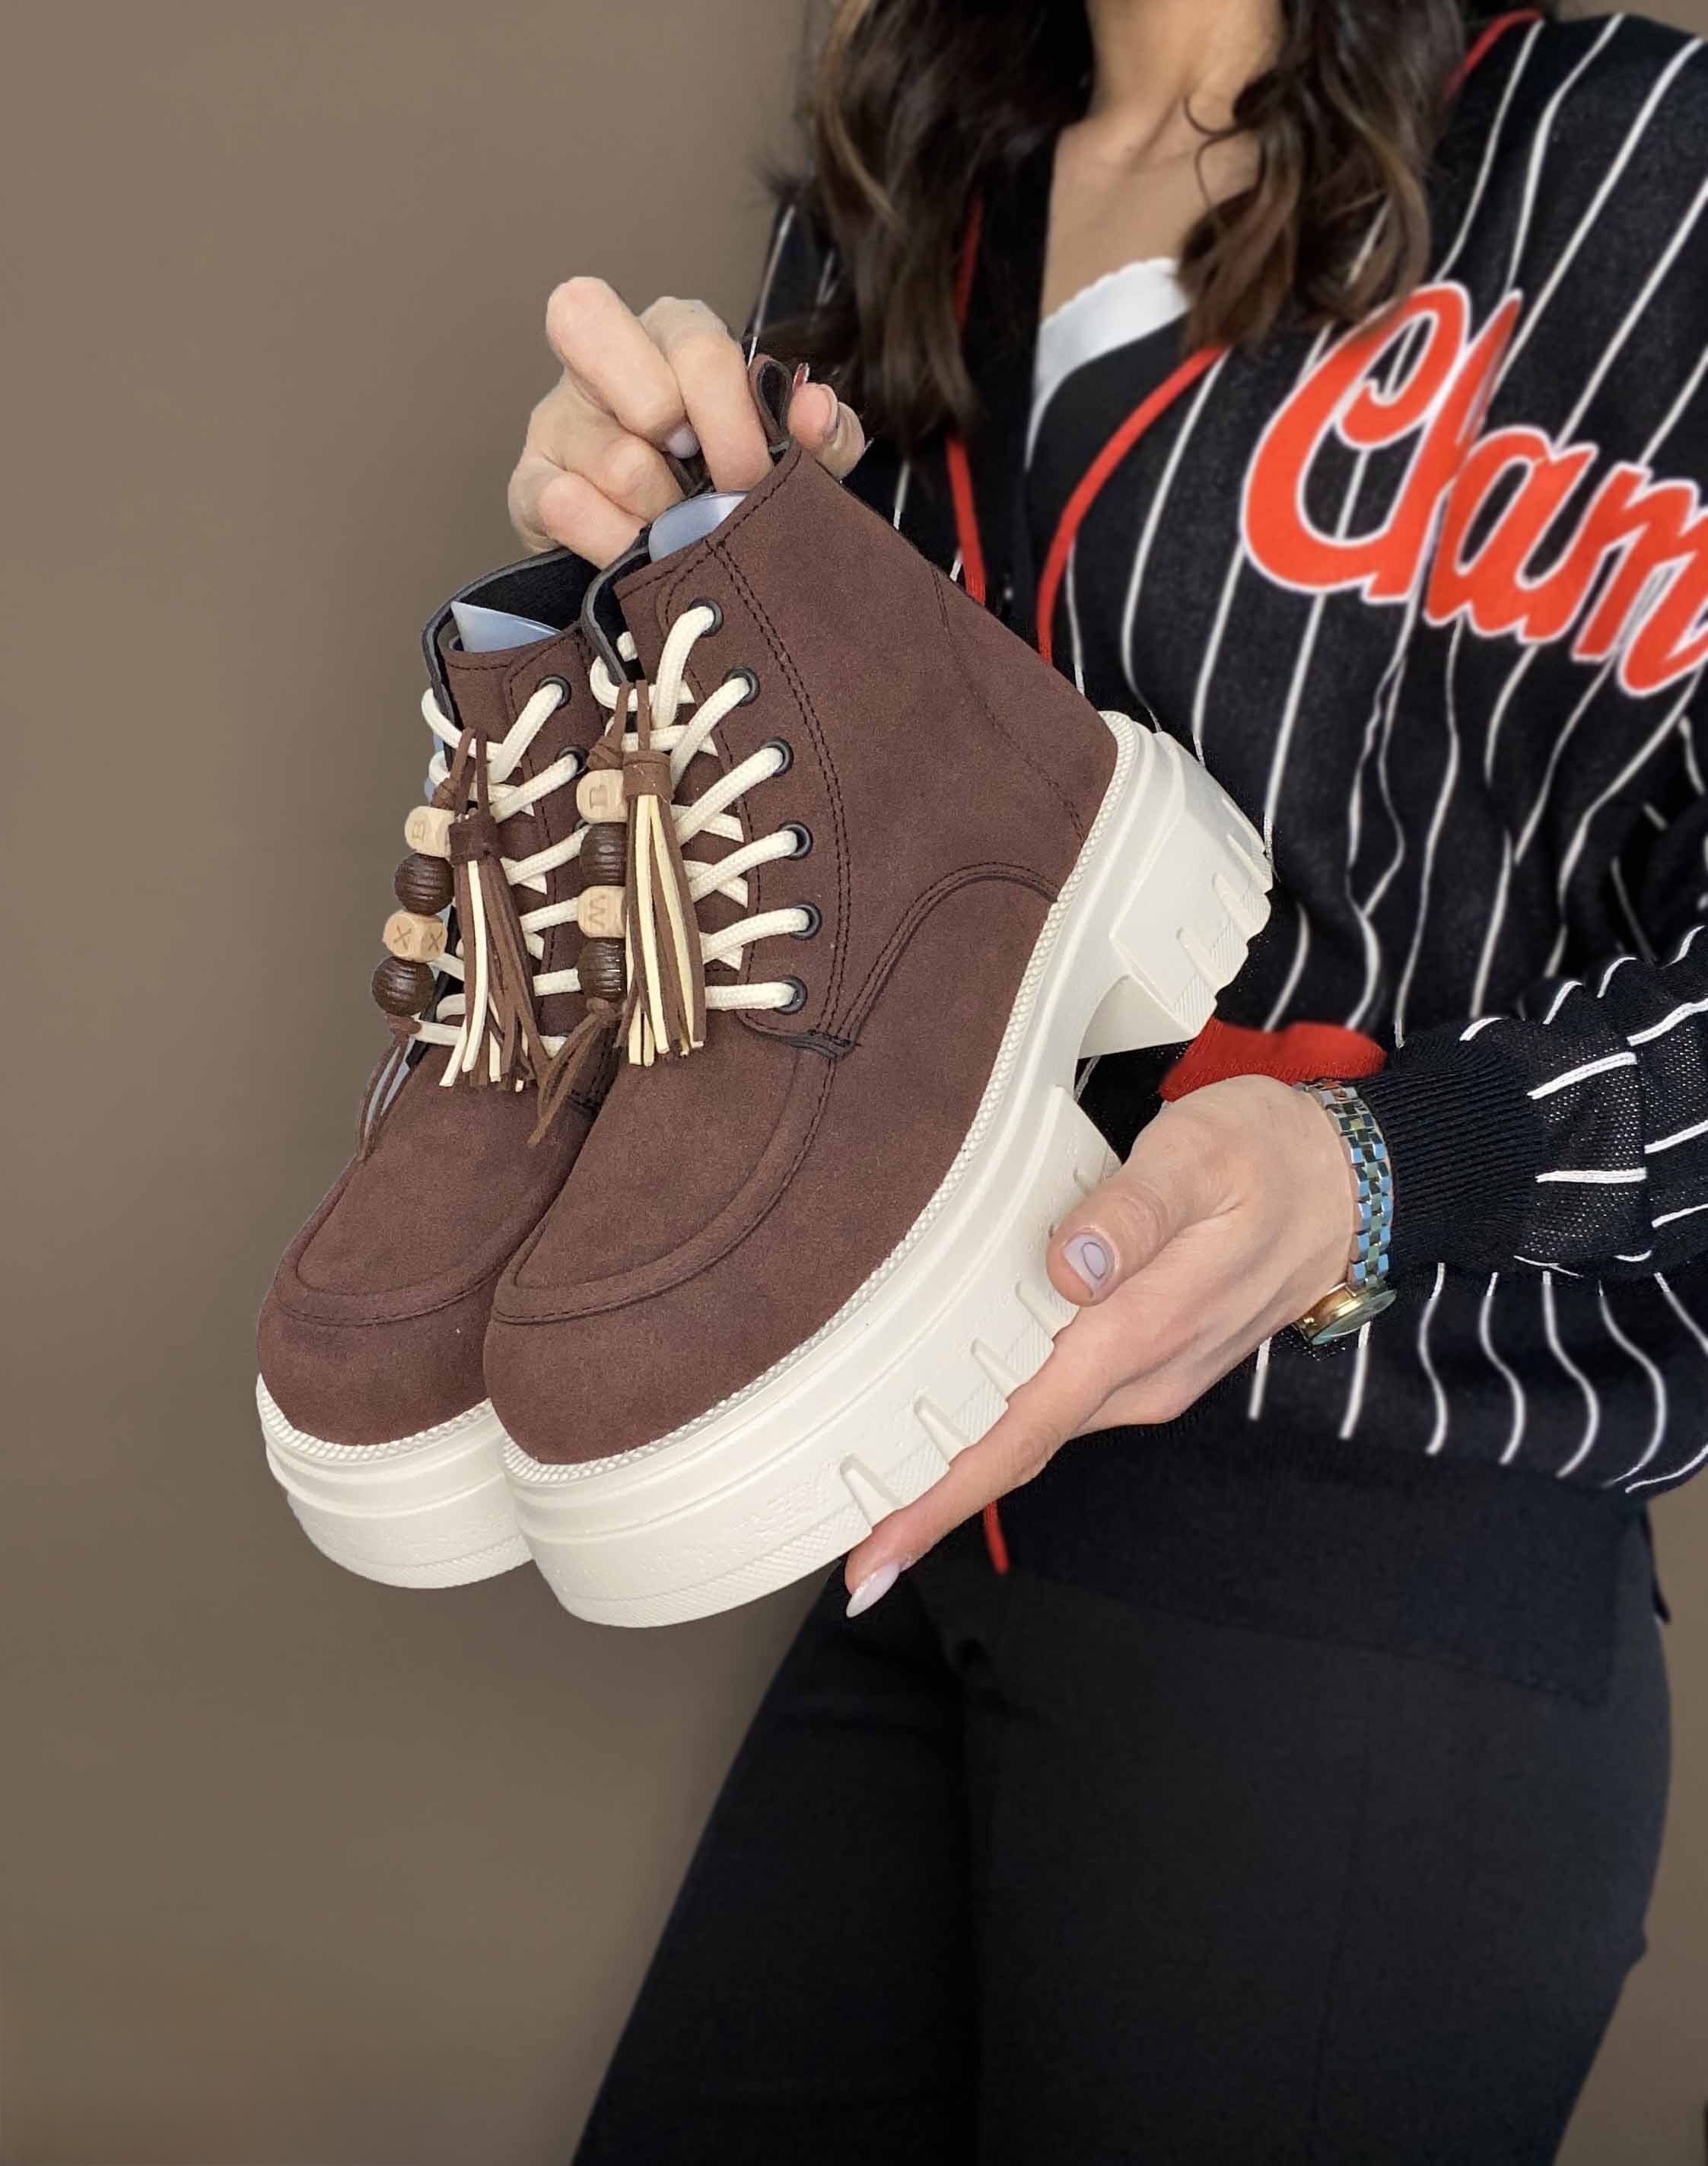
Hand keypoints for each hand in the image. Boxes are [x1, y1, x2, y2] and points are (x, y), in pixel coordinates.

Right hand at [508, 282, 866, 563]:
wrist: (686, 570)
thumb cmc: (734, 490)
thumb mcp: (792, 459)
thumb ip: (821, 434)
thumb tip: (815, 408)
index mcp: (673, 335)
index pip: (693, 339)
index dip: (728, 411)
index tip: (753, 473)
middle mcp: (601, 360)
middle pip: (587, 320)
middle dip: (659, 411)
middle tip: (696, 477)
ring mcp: (557, 420)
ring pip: (603, 448)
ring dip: (657, 508)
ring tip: (677, 530)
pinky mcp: (528, 485)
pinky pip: (560, 503)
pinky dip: (612, 540)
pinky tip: (636, 554)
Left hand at [842, 1075, 1360, 1608]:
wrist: (1354, 1186)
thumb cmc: (1268, 1158)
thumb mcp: (1199, 1157)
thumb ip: (1130, 1212)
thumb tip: (1067, 1268)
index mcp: (1139, 1332)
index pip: (1020, 1432)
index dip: (941, 1499)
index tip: (872, 1560)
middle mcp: (1140, 1377)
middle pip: (1014, 1447)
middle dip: (928, 1496)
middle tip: (842, 1534)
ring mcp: (1150, 1379)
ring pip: (1036, 1426)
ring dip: (960, 1457)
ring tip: (872, 1474)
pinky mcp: (1152, 1364)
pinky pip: (1062, 1401)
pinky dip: (1003, 1416)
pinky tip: (955, 1405)